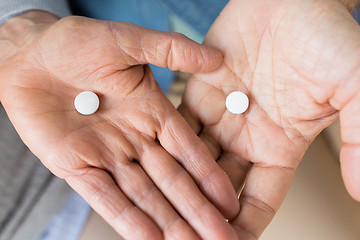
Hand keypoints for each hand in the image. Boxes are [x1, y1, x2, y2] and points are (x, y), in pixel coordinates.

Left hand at [0, 11, 238, 238]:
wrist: (28, 54)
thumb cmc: (76, 42)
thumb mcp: (128, 41)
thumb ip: (172, 51)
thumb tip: (217, 58)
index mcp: (151, 113)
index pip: (187, 151)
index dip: (209, 177)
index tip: (229, 203)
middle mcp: (134, 139)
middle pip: (171, 181)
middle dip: (197, 211)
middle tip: (222, 238)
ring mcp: (106, 156)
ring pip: (143, 196)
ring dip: (167, 222)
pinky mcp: (76, 167)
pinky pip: (104, 197)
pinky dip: (126, 219)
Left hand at [180, 0, 359, 237]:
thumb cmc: (326, 35)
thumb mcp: (352, 85)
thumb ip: (359, 137)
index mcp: (282, 145)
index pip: (260, 200)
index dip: (244, 226)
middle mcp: (248, 136)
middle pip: (221, 188)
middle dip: (202, 215)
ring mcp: (222, 114)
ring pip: (194, 162)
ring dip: (177, 187)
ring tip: (158, 213)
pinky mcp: (200, 91)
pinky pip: (177, 126)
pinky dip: (164, 147)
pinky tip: (146, 166)